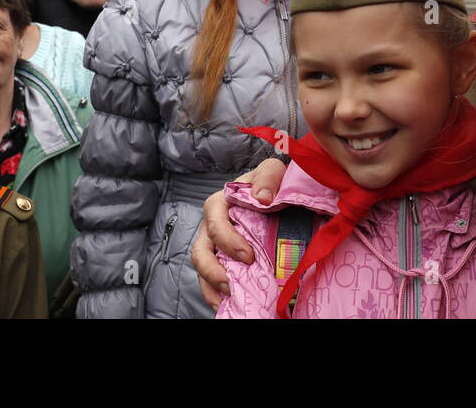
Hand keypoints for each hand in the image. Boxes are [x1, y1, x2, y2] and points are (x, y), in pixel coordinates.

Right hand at [192, 157, 286, 307]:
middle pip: (200, 251)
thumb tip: (262, 197)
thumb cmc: (269, 181)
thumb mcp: (271, 171)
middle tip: (231, 286)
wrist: (274, 193)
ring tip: (225, 301)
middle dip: (212, 271)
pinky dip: (215, 293)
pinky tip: (226, 304)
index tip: (248, 256)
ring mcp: (214, 245)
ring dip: (211, 286)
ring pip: (202, 267)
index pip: (215, 224)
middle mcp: (211, 226)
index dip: (228, 241)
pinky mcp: (222, 258)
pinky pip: (210, 278)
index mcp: (220, 204)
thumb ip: (267, 178)